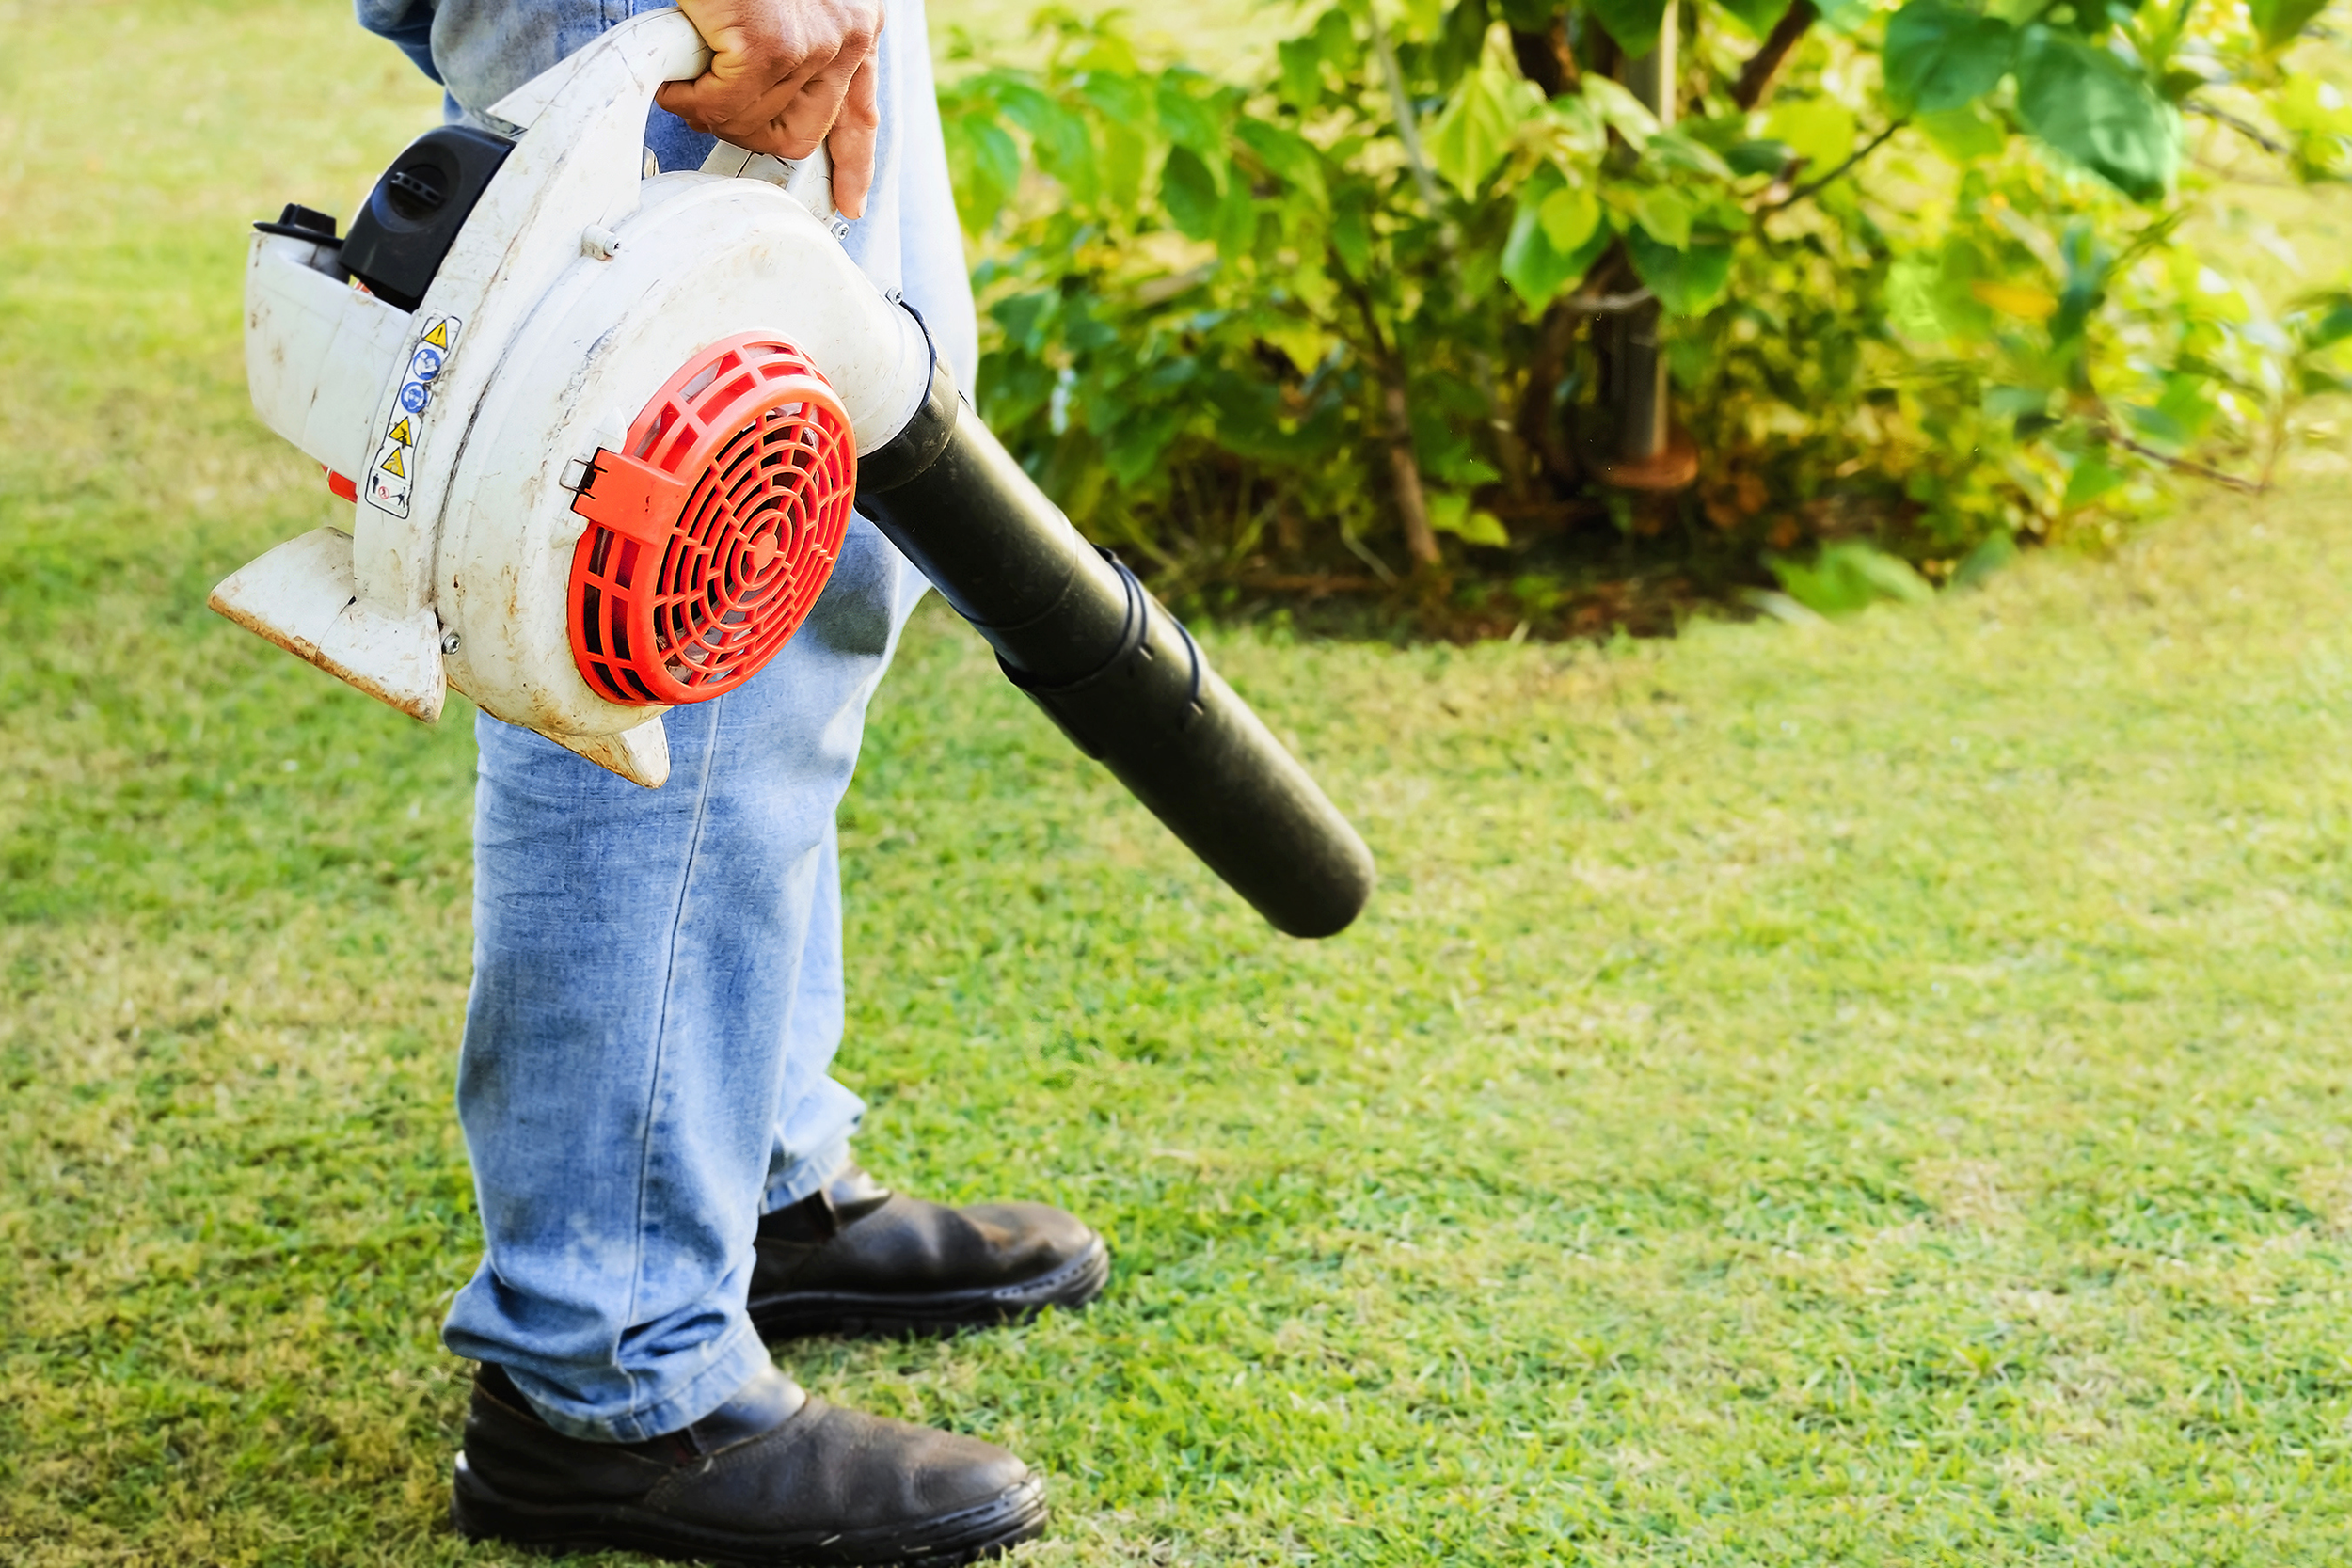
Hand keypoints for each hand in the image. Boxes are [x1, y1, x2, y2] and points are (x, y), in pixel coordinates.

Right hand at [656, 0, 884, 218]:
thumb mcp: (788, 7)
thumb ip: (797, 53)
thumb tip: (769, 111)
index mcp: (856, 26)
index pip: (862, 113)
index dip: (854, 164)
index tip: (849, 201)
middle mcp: (847, 37)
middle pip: (802, 136)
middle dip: (749, 134)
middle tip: (711, 111)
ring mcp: (812, 44)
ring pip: (757, 126)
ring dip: (711, 113)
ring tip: (687, 85)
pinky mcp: (770, 46)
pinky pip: (724, 107)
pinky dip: (690, 98)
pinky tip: (677, 77)